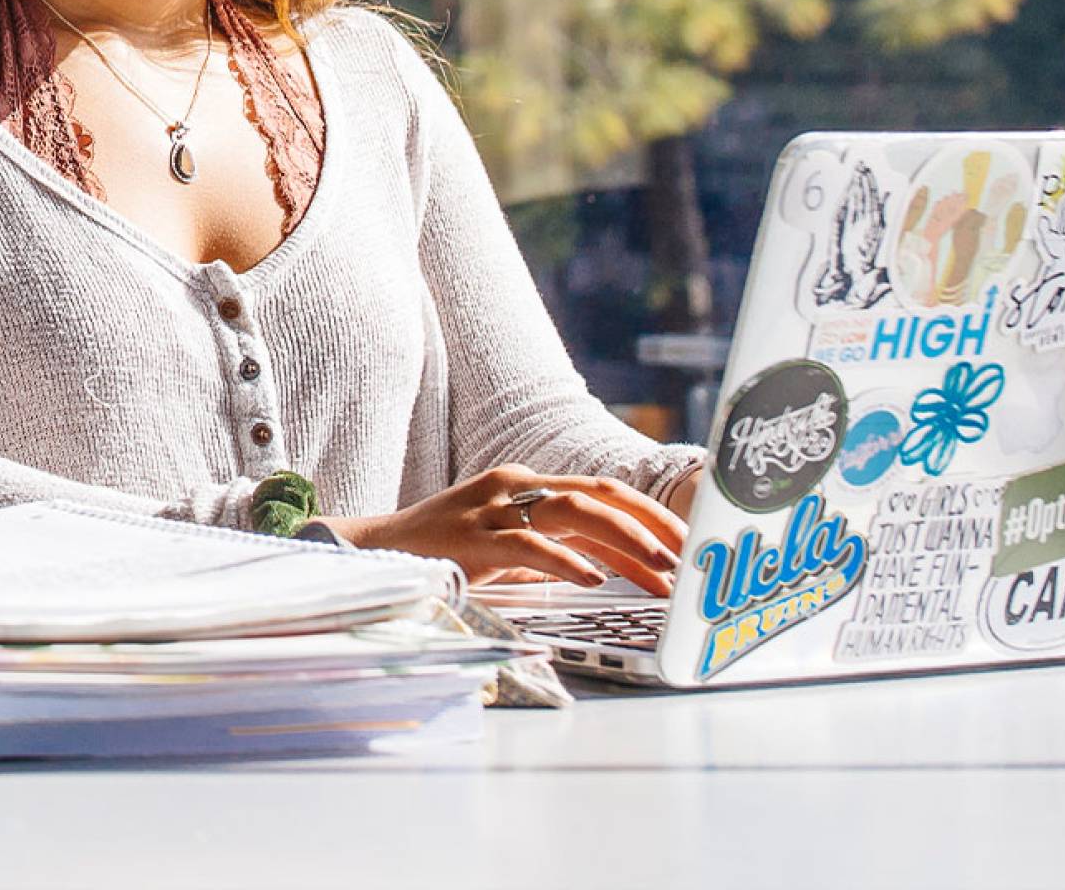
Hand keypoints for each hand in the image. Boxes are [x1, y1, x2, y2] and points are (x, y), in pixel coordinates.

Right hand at [327, 465, 685, 597]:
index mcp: (529, 484)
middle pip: (601, 495)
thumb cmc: (446, 552)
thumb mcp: (510, 545)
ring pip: (574, 513)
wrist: (376, 552)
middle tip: (688, 560)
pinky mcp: (472, 539)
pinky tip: (593, 581)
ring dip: (623, 543)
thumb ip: (554, 548)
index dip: (652, 515)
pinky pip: (528, 545)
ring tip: (657, 571)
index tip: (689, 544)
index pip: (605, 491)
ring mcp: (493, 508)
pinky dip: (566, 563)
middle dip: (652, 527)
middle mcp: (516, 485)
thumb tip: (613, 567)